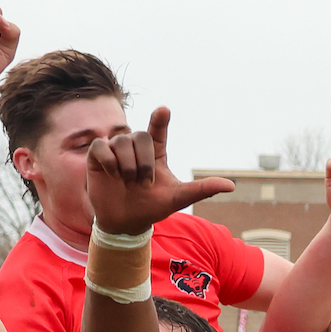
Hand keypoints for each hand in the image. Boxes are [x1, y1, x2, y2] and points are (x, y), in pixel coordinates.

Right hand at [83, 108, 232, 235]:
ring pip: (121, 141)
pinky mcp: (98, 155)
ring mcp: (116, 150)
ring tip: (128, 181)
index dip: (160, 119)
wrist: (126, 222)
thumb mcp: (179, 198)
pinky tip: (112, 174)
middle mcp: (136, 147)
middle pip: (140, 136)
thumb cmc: (153, 207)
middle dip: (144, 161)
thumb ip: (203, 189)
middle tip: (144, 182)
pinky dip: (109, 161)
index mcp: (155, 153)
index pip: (157, 130)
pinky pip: (102, 146)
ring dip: (128, 165)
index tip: (164, 109)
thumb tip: (231, 185)